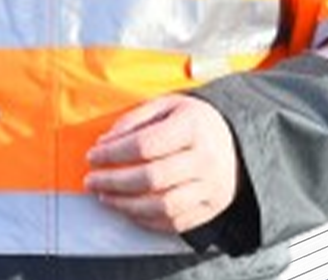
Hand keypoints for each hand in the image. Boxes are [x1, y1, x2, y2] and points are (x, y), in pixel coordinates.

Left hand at [85, 94, 238, 234]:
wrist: (235, 142)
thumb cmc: (194, 122)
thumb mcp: (168, 105)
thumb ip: (135, 119)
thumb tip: (105, 142)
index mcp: (194, 126)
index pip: (145, 144)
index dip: (112, 153)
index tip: (93, 155)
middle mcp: (206, 158)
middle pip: (151, 178)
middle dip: (113, 182)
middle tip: (92, 181)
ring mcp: (210, 186)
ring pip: (161, 206)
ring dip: (126, 205)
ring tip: (106, 197)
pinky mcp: (210, 207)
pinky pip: (173, 222)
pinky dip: (146, 220)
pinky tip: (129, 209)